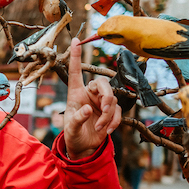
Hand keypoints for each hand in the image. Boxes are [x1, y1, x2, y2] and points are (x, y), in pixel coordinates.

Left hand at [64, 37, 121, 159]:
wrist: (84, 148)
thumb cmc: (73, 135)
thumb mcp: (71, 129)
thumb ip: (78, 119)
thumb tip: (88, 109)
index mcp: (75, 94)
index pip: (76, 72)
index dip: (75, 57)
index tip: (75, 41)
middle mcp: (89, 94)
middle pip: (102, 83)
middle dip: (107, 96)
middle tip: (105, 109)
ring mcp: (101, 102)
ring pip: (112, 100)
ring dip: (108, 115)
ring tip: (100, 128)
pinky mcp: (110, 112)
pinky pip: (117, 112)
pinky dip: (113, 122)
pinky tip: (106, 130)